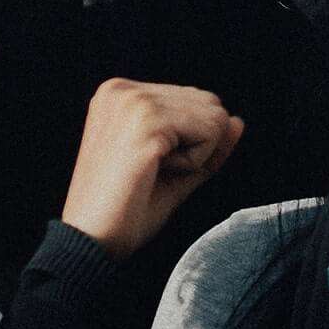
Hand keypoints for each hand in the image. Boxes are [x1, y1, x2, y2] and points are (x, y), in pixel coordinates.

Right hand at [60, 79, 244, 261]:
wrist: (90, 240)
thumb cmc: (124, 211)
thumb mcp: (174, 170)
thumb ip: (207, 143)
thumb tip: (238, 121)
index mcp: (120, 92)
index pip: (195, 100)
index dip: (190, 142)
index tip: (149, 164)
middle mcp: (123, 88)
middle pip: (209, 104)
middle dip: (197, 145)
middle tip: (152, 171)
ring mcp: (134, 102)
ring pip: (214, 117)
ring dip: (195, 155)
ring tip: (152, 172)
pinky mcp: (147, 122)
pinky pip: (209, 133)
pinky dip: (193, 163)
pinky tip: (155, 173)